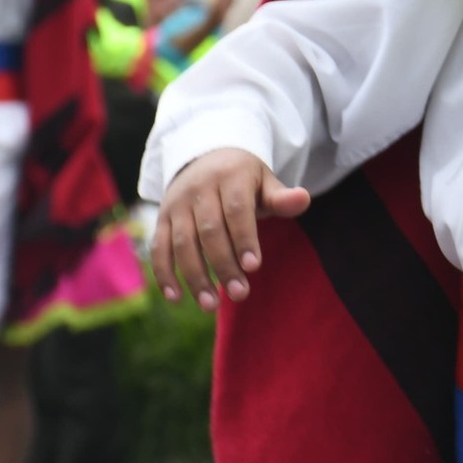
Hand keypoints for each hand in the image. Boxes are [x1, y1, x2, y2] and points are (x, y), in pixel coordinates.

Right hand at [151, 150, 309, 312]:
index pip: (237, 210)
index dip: (244, 239)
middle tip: (240, 294)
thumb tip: (304, 199)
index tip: (254, 267)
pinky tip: (176, 298)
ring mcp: (176, 204)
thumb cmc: (245, 180)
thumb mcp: (265, 182)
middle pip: (209, 231)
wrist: (206, 158)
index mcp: (230, 176)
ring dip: (194, 277)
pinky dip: (164, 274)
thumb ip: (282, 197)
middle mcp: (199, 189)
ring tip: (210, 305)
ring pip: (182, 243)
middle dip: (223, 266)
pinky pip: (159, 248)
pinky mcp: (161, 219)